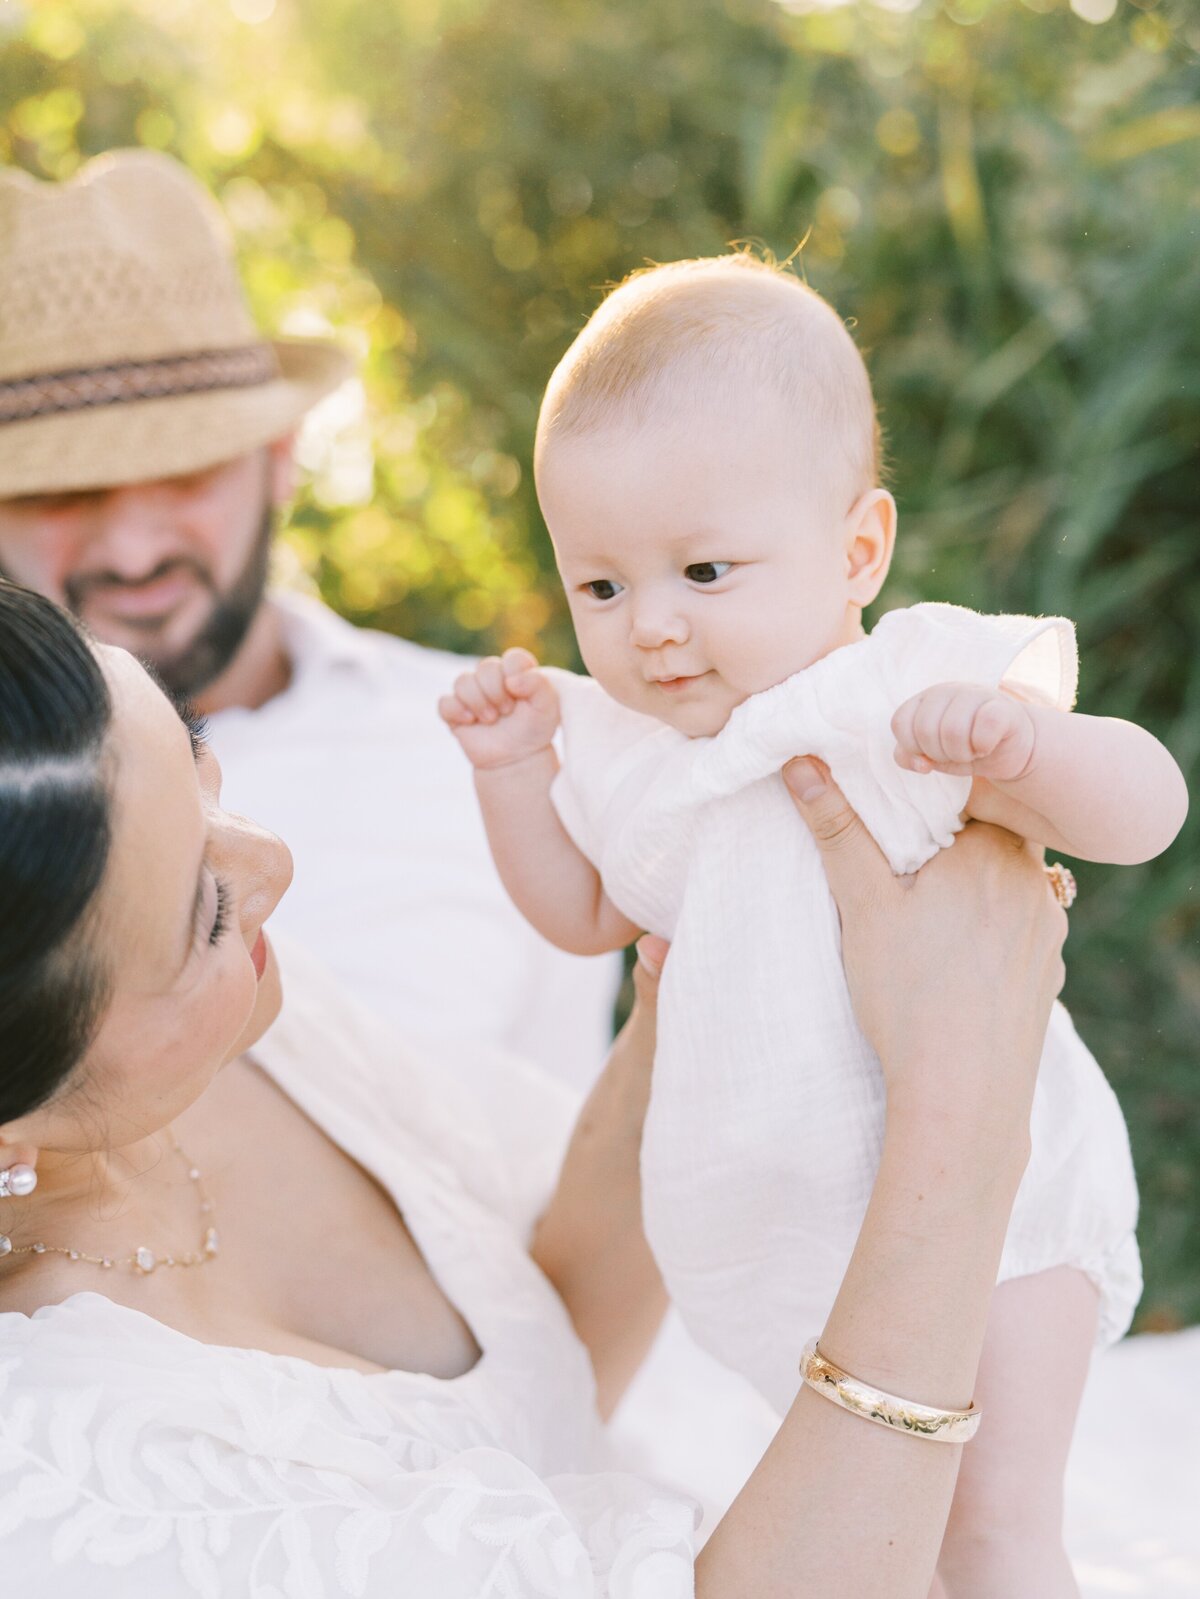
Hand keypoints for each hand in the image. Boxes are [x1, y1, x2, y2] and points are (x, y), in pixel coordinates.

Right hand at [437, 647, 559, 769]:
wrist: (517, 758)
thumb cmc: (534, 729)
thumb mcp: (547, 707)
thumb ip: (538, 684)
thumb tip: (511, 680)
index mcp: (516, 672)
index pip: (513, 658)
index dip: (516, 676)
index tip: (520, 696)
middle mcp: (492, 678)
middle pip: (485, 667)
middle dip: (496, 692)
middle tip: (507, 712)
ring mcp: (472, 694)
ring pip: (462, 681)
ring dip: (478, 702)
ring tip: (491, 720)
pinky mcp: (455, 712)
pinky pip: (444, 703)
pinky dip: (456, 711)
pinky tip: (470, 721)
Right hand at [782, 757, 1065, 1145]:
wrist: (963, 1095)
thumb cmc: (909, 994)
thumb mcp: (862, 904)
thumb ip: (836, 828)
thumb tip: (800, 762)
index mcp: (993, 849)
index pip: (970, 792)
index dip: (931, 795)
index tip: (896, 807)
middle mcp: (1033, 882)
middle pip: (990, 836)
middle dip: (949, 841)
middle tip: (900, 858)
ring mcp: (1048, 931)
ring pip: (1007, 885)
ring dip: (973, 886)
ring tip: (924, 910)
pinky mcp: (1046, 975)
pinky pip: (1018, 931)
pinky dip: (990, 932)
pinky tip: (954, 958)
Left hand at [891, 682, 1035, 781]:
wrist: (1010, 750)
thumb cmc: (964, 749)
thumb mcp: (930, 755)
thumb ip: (908, 757)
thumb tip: (921, 764)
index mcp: (925, 699)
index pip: (900, 722)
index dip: (913, 747)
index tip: (931, 753)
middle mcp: (947, 690)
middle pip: (925, 729)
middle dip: (939, 753)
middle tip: (956, 753)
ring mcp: (976, 694)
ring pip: (953, 731)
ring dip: (961, 753)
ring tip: (972, 751)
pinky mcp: (1003, 707)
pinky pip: (984, 729)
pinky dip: (983, 747)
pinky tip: (987, 746)